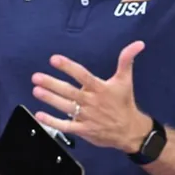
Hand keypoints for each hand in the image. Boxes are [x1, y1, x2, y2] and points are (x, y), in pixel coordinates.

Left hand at [31, 40, 152, 153]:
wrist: (130, 131)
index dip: (68, 67)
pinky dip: (52, 122)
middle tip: (36, 77)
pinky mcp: (83, 130)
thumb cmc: (124, 103)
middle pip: (69, 91)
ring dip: (50, 99)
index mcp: (100, 88)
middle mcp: (91, 102)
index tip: (54, 59)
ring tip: (36, 91)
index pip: (82, 75)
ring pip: (65, 107)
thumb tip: (138, 43)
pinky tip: (40, 115)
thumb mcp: (126, 80)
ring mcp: (86, 117)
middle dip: (52, 83)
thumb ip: (126, 60)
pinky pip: (65, 126)